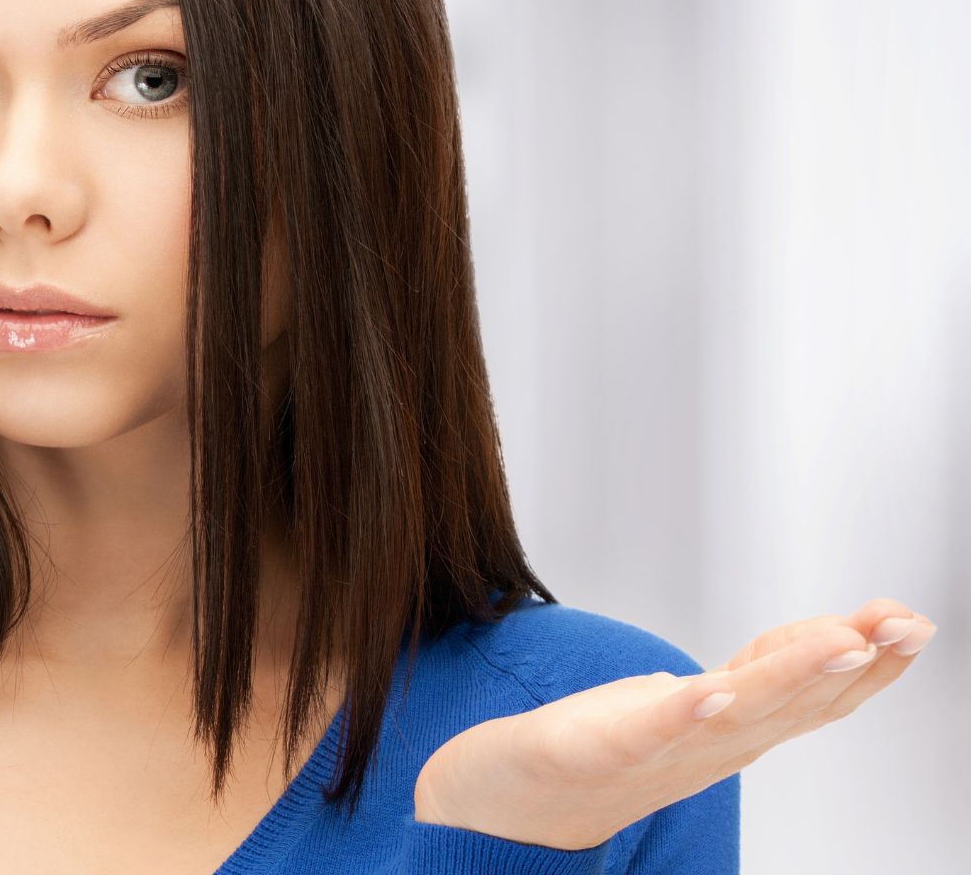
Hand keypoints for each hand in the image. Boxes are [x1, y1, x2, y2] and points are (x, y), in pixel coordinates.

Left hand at [412, 597, 936, 849]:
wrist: (512, 802)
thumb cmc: (607, 746)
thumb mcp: (699, 700)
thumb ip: (759, 672)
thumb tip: (831, 638)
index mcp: (733, 731)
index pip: (812, 692)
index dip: (867, 659)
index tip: (911, 621)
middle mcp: (710, 747)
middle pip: (793, 703)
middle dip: (856, 664)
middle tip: (906, 625)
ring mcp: (659, 752)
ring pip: (738, 714)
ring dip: (791, 678)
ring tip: (842, 644)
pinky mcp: (600, 748)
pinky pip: (650, 731)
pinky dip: (684, 711)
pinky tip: (712, 688)